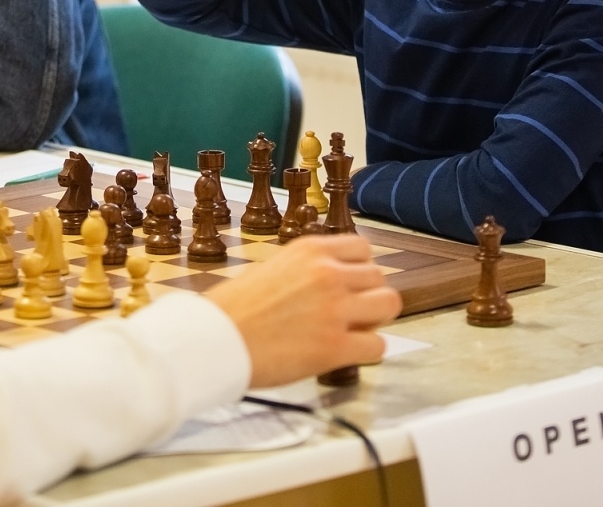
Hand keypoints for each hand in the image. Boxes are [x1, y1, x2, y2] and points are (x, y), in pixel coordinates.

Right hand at [205, 233, 401, 387]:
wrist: (214, 339)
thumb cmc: (232, 309)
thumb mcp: (271, 268)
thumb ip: (305, 271)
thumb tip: (329, 284)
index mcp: (310, 250)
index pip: (362, 249)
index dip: (360, 269)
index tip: (352, 284)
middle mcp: (328, 274)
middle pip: (379, 278)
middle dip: (367, 296)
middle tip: (350, 313)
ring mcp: (335, 310)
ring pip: (388, 305)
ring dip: (374, 320)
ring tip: (353, 331)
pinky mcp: (336, 346)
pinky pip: (378, 345)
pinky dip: (366, 351)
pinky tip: (346, 353)